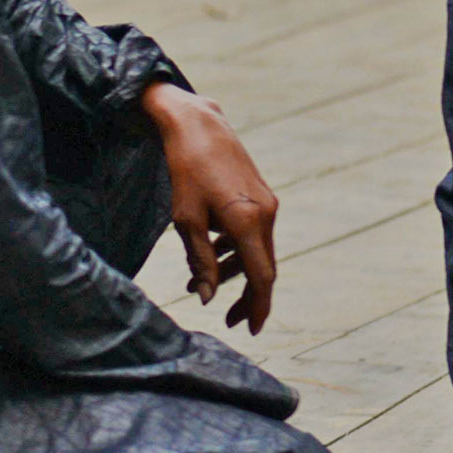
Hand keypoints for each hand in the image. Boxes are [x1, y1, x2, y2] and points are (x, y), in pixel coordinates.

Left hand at [137, 81, 277, 331]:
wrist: (197, 124)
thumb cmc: (186, 169)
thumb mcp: (186, 219)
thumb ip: (200, 260)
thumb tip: (208, 296)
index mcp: (250, 221)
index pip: (262, 277)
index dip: (257, 306)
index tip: (250, 329)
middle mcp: (266, 213)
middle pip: (263, 268)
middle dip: (246, 296)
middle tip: (228, 319)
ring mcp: (266, 203)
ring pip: (256, 251)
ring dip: (234, 271)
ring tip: (200, 284)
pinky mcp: (259, 195)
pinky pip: (253, 233)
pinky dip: (235, 249)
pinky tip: (210, 253)